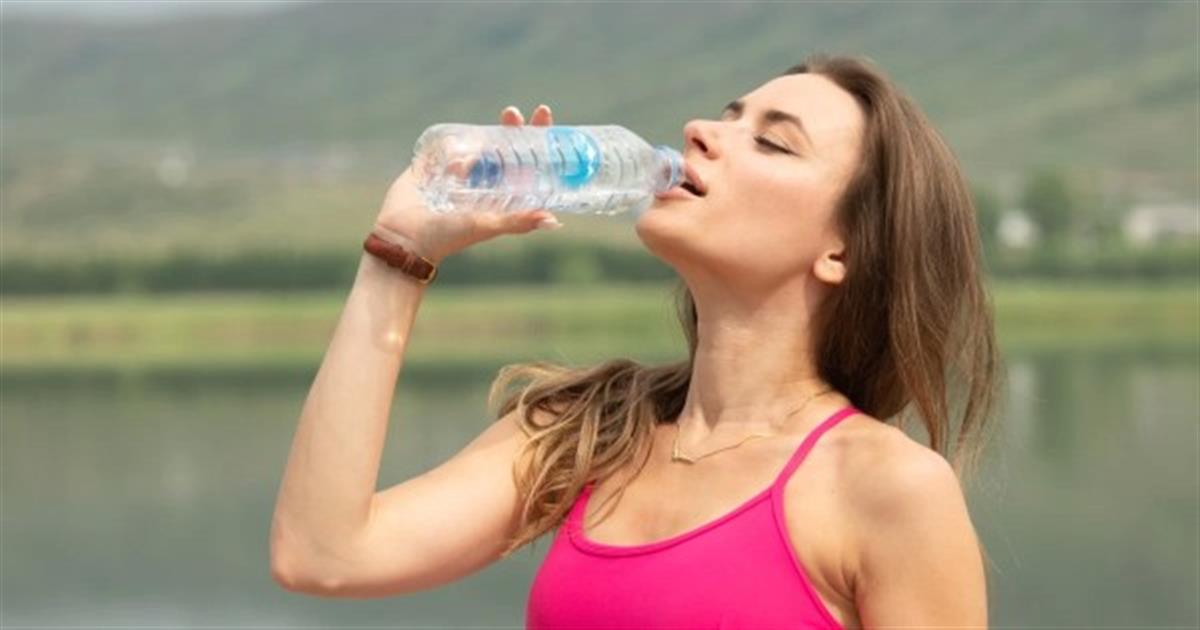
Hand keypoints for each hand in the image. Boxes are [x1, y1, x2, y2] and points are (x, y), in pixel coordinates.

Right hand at [371, 104, 562, 263]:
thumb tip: (555, 221)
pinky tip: (457, 138)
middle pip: (507, 148)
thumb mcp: (487, 225)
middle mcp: (487, 182)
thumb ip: (517, 222)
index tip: (543, 114)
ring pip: (481, 144)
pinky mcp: (438, 165)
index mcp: (504, 195)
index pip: (528, 163)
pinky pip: (450, 145)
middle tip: (511, 112)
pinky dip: (456, 138)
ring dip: (487, 130)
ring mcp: (462, 173)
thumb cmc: (448, 237)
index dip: (539, 139)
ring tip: (489, 119)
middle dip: (513, 128)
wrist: (403, 238)